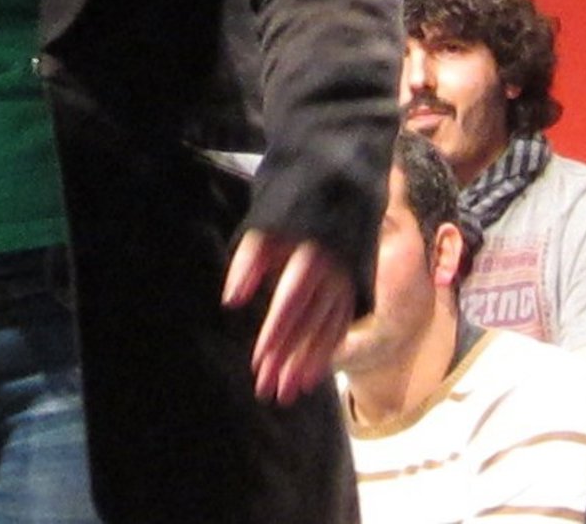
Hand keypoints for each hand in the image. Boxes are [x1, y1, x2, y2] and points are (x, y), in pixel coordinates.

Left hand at [222, 228, 354, 405]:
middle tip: (268, 390)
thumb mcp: (263, 229)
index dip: (275, 333)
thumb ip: (247, 263)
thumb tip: (231, 301)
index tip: (258, 361)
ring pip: (326, 333)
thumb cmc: (289, 213)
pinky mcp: (354, 292)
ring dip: (306, 366)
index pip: (290, 303)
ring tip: (286, 393)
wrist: (336, 191)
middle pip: (307, 326)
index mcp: (309, 257)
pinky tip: (312, 376)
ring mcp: (346, 286)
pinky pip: (342, 328)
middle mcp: (333, 276)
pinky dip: (327, 354)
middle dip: (287, 360)